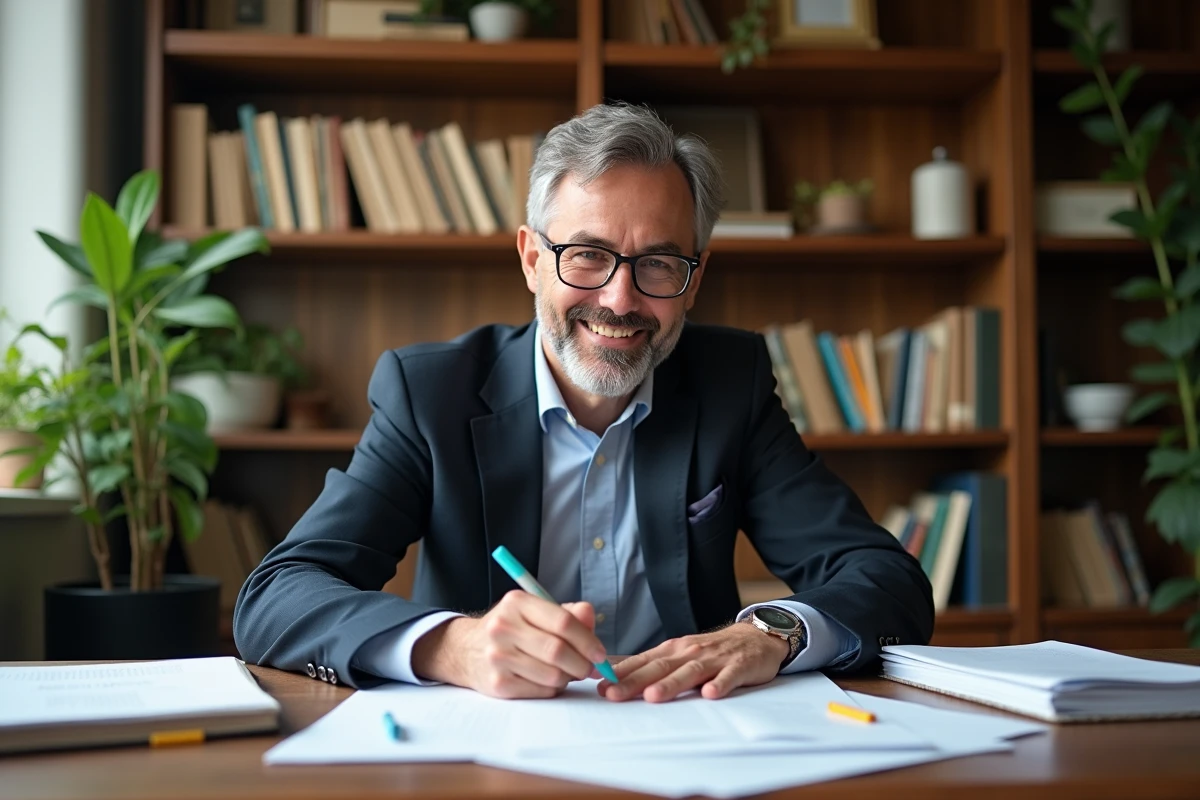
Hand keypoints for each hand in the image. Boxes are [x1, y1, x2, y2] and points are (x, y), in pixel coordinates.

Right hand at [411, 591, 608, 698]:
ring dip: (568, 677)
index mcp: (517, 603)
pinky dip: (552, 689)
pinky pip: (541, 691)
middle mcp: (503, 627)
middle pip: (558, 651)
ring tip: (566, 672)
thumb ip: (567, 613)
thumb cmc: (512, 629)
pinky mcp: (497, 684)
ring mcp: (498, 657)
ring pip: (552, 675)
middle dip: (582, 663)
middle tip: (591, 668)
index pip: (563, 622)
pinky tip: (547, 680)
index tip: (600, 653)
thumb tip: (590, 617)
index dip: (588, 640)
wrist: (467, 650)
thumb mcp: (535, 612)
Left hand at [598, 621, 788, 702]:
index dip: (621, 675)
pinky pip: (729, 677)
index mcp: (673, 650)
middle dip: (635, 682)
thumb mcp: (679, 653)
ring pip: (690, 672)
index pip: (643, 662)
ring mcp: (715, 659)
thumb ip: (651, 664)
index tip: (599, 687)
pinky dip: (720, 684)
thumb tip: (612, 671)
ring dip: (671, 684)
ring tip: (653, 696)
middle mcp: (690, 652)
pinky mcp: (739, 666)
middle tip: (613, 695)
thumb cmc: (711, 651)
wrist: (756, 637)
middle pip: (660, 668)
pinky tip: (710, 694)